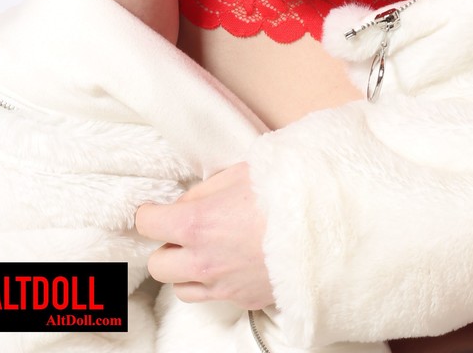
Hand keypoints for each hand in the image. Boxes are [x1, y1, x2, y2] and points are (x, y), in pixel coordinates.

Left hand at [135, 161, 273, 306]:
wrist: (326, 226)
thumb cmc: (285, 192)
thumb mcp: (240, 173)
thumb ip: (205, 190)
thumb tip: (186, 202)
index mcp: (196, 224)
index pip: (146, 224)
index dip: (150, 213)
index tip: (157, 209)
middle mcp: (203, 261)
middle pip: (157, 264)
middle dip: (166, 245)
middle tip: (185, 230)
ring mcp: (223, 286)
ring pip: (181, 288)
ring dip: (187, 269)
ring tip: (208, 249)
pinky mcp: (244, 299)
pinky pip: (215, 295)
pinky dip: (216, 281)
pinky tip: (235, 261)